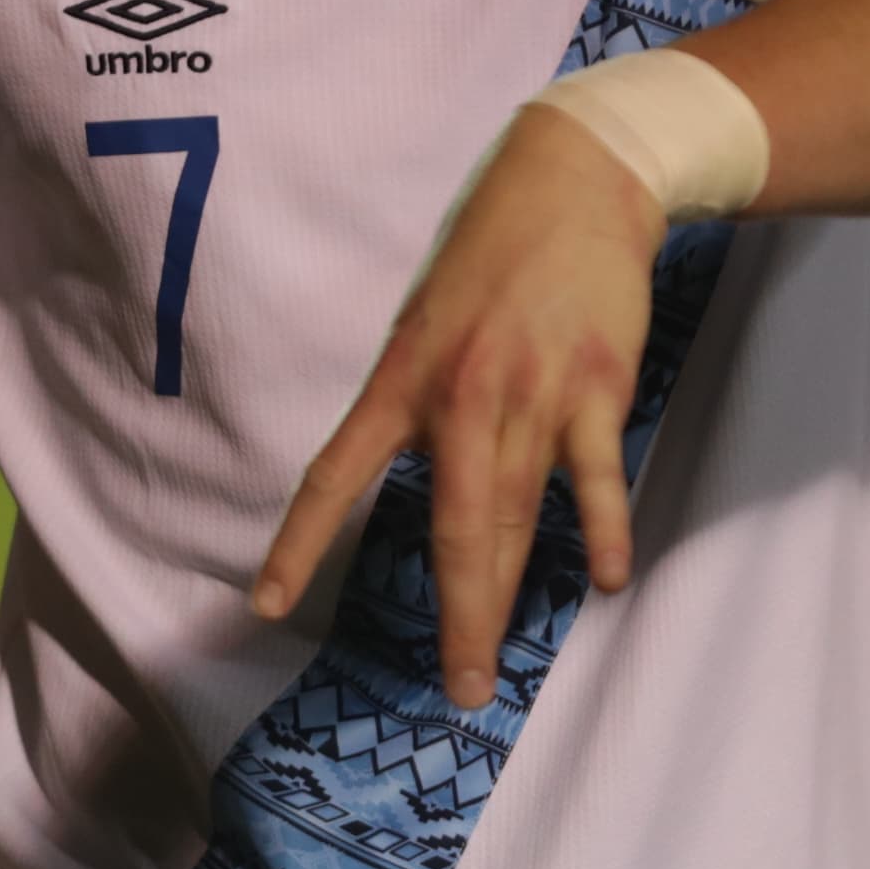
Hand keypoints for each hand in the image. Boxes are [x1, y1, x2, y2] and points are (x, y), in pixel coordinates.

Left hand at [250, 106, 658, 706]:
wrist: (577, 178)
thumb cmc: (494, 247)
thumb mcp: (427, 314)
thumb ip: (420, 394)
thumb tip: (421, 466)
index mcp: (404, 375)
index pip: (337, 473)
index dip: (300, 542)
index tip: (265, 603)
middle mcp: (460, 394)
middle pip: (455, 528)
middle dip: (455, 617)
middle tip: (456, 690)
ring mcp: (532, 393)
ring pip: (516, 518)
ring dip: (508, 598)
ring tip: (494, 666)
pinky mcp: (595, 386)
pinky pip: (593, 477)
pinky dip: (600, 532)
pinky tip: (604, 581)